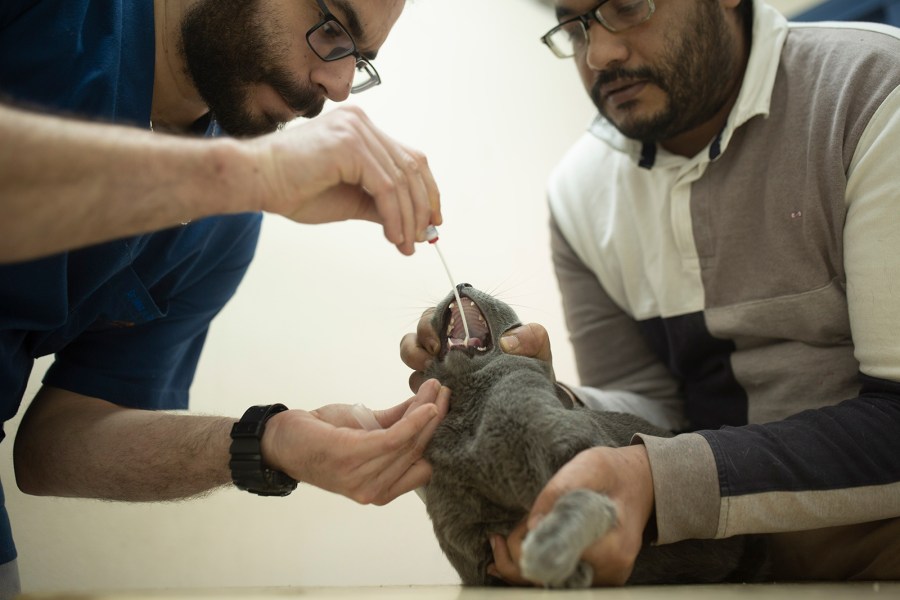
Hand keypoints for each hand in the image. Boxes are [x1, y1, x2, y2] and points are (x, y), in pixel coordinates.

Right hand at [250, 105, 440, 255]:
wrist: (255, 181)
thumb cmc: (292, 189)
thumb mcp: (349, 200)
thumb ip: (380, 205)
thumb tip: (413, 225)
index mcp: (361, 128)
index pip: (408, 157)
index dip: (426, 190)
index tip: (432, 220)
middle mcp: (361, 122)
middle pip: (412, 166)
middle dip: (422, 206)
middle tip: (423, 237)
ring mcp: (355, 129)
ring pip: (401, 179)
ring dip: (408, 217)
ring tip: (405, 244)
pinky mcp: (348, 144)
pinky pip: (385, 187)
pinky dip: (394, 215)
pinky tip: (393, 236)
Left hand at [261, 379, 449, 503]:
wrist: (280, 440)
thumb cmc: (322, 438)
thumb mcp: (365, 432)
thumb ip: (395, 425)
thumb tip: (427, 406)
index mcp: (380, 491)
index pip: (423, 468)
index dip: (436, 439)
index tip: (443, 409)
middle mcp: (373, 491)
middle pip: (420, 452)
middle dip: (437, 419)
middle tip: (446, 392)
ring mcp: (362, 478)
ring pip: (411, 442)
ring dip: (428, 411)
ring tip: (436, 387)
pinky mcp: (352, 457)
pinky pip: (394, 438)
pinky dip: (414, 419)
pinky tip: (425, 402)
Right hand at [400, 311, 554, 391]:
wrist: (529, 405)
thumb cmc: (529, 369)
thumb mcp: (536, 350)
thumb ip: (531, 336)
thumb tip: (508, 341)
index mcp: (465, 326)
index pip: (435, 314)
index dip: (429, 323)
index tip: (437, 341)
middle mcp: (448, 345)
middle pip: (416, 336)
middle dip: (417, 347)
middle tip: (431, 360)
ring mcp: (441, 370)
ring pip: (413, 362)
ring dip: (417, 370)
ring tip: (435, 382)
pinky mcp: (438, 394)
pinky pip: (418, 392)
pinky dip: (422, 395)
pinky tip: (438, 402)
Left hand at [488, 445, 654, 586]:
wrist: (642, 482)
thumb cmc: (613, 472)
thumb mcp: (587, 467)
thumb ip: (558, 492)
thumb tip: (532, 526)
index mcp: (611, 547)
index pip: (555, 561)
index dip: (526, 548)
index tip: (509, 534)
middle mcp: (610, 571)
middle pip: (550, 579)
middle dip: (520, 557)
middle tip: (505, 533)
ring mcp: (607, 578)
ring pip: (553, 583)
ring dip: (528, 562)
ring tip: (509, 539)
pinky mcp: (600, 577)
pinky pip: (562, 580)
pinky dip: (539, 568)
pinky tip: (521, 552)